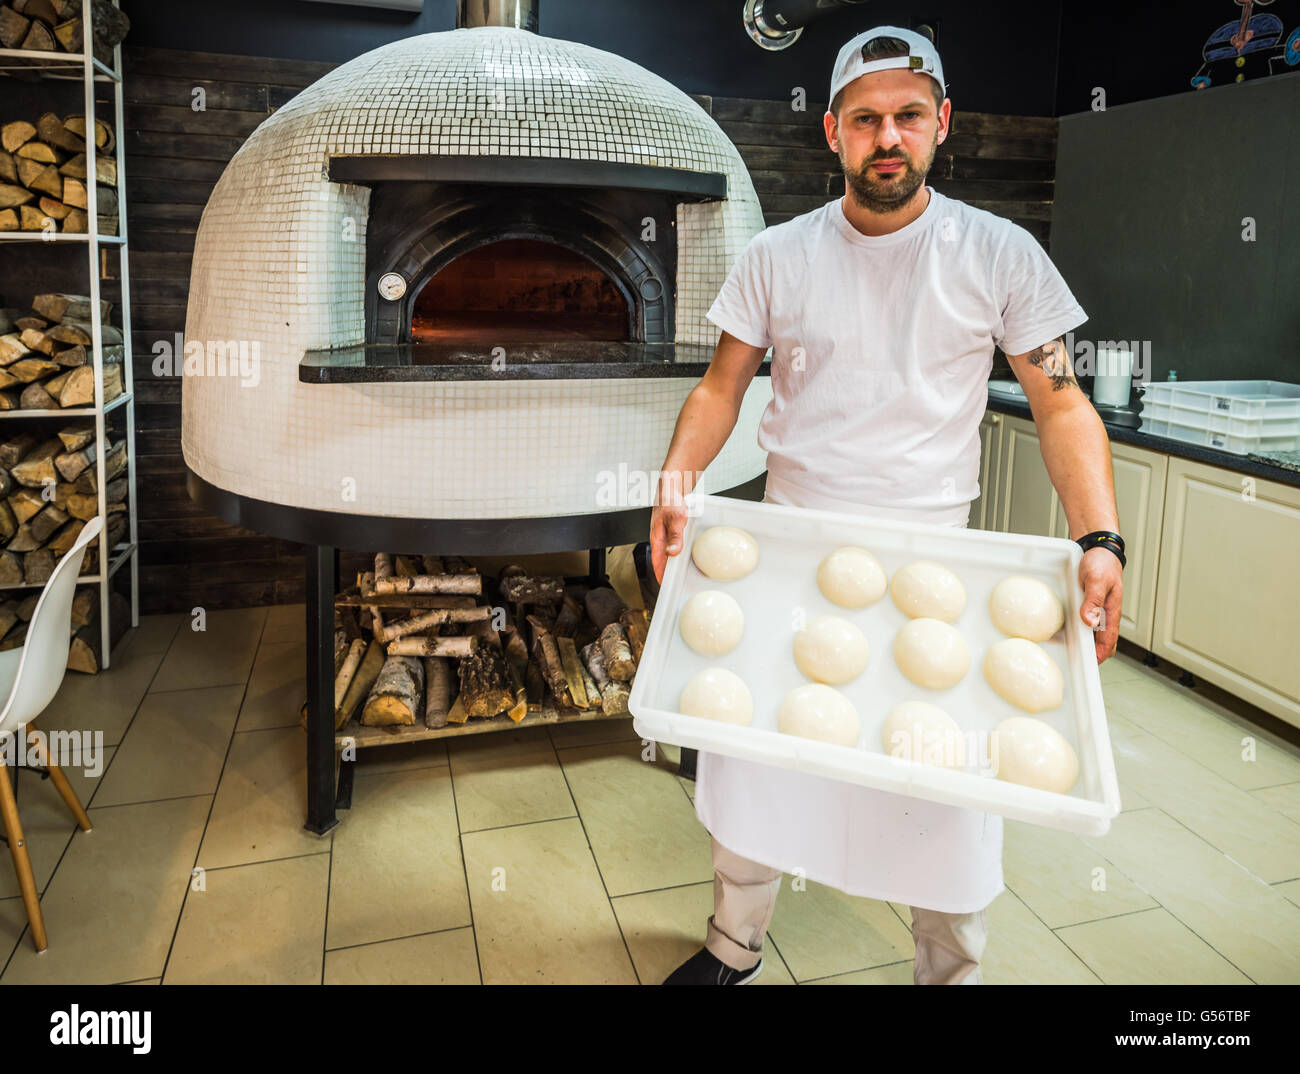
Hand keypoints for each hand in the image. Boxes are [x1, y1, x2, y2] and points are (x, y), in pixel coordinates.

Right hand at [649, 499, 687, 584]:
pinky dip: (675, 552)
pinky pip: (671, 545)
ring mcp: (663, 533)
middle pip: (661, 559)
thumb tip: (672, 552)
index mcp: (656, 537)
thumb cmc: (670, 500)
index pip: (657, 561)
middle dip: (666, 572)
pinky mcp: (669, 530)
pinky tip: (682, 554)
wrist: (671, 486)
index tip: (664, 585)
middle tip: (673, 583)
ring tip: (677, 573)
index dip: (660, 574)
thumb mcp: (676, 518)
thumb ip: (674, 536)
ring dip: (671, 562)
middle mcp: (659, 537)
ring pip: (666, 552)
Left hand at [1078, 547, 1122, 662]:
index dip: (1099, 656)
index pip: (1108, 642)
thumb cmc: (1101, 563)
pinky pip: (1088, 623)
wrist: (1100, 550)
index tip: (1088, 665)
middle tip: (1077, 662)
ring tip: (1071, 651)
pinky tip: (1069, 631)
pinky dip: (1081, 631)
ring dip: (1086, 644)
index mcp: (1111, 612)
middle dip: (1093, 655)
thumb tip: (1090, 621)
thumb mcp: (1096, 580)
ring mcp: (1099, 610)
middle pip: (1103, 643)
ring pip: (1095, 634)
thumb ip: (1093, 601)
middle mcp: (1106, 614)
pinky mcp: (1091, 605)